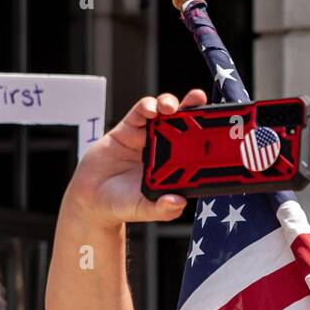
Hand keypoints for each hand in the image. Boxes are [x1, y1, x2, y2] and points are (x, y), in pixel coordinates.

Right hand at [62, 91, 207, 227]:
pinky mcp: (127, 129)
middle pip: (183, 122)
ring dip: (169, 103)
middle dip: (193, 107)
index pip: (195, 145)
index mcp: (174, 166)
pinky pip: (140, 112)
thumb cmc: (122, 205)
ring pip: (162, 112)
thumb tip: (179, 203)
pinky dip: (147, 106)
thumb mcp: (144, 210)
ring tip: (170, 108)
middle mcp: (164, 148)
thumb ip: (162, 209)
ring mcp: (146, 137)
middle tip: (198, 99)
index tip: (218, 125)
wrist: (91, 200)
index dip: (206, 133)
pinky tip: (151, 110)